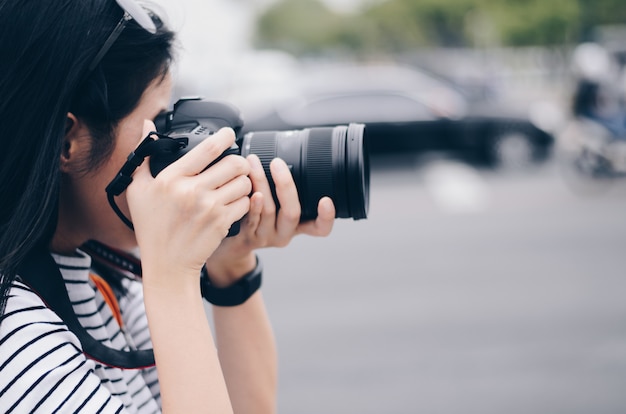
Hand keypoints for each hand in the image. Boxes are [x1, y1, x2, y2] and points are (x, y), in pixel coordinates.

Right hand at [127, 122, 251, 285]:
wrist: (167, 264)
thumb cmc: (152, 227)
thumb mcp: (139, 190)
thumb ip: (143, 155)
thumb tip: (147, 126)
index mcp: (171, 179)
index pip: (207, 149)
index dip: (224, 137)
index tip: (230, 133)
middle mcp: (191, 191)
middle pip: (234, 163)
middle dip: (239, 162)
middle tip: (236, 165)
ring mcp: (209, 208)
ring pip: (244, 182)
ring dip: (244, 181)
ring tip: (235, 185)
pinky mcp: (222, 222)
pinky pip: (246, 202)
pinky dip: (244, 201)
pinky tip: (234, 202)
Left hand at [204, 154, 334, 284]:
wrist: (231, 245)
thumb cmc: (256, 219)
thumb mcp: (276, 208)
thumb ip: (282, 191)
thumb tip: (280, 156)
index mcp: (297, 226)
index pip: (320, 227)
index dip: (326, 217)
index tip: (326, 200)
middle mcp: (284, 233)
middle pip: (292, 213)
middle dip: (286, 185)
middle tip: (278, 163)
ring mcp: (265, 236)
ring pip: (268, 210)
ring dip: (261, 183)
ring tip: (254, 162)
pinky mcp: (247, 237)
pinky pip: (251, 219)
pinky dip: (252, 203)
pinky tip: (250, 190)